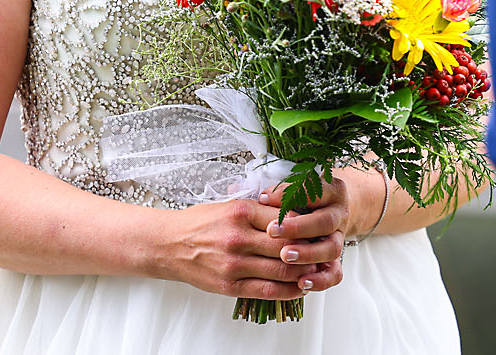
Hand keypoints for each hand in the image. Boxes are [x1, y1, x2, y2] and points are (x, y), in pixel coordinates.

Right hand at [158, 195, 341, 299]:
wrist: (169, 245)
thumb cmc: (202, 223)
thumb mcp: (231, 204)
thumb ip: (261, 209)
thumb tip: (294, 212)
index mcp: (242, 212)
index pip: (287, 219)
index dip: (307, 224)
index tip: (319, 226)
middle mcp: (239, 238)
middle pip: (289, 246)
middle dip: (311, 249)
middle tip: (326, 249)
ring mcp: (235, 264)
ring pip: (283, 270)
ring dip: (305, 271)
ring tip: (318, 269)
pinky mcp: (230, 286)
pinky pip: (268, 291)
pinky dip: (290, 290)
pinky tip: (300, 286)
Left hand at [257, 175, 351, 288]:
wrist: (325, 212)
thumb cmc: (303, 199)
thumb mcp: (294, 189)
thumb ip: (281, 192)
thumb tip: (263, 199)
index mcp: (331, 191)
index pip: (314, 191)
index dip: (290, 196)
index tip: (265, 200)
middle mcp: (338, 214)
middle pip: (325, 222)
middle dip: (298, 228)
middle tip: (273, 231)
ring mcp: (338, 238)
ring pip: (331, 249)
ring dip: (308, 254)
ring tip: (285, 256)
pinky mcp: (336, 259)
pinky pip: (335, 273)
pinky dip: (320, 280)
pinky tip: (301, 283)